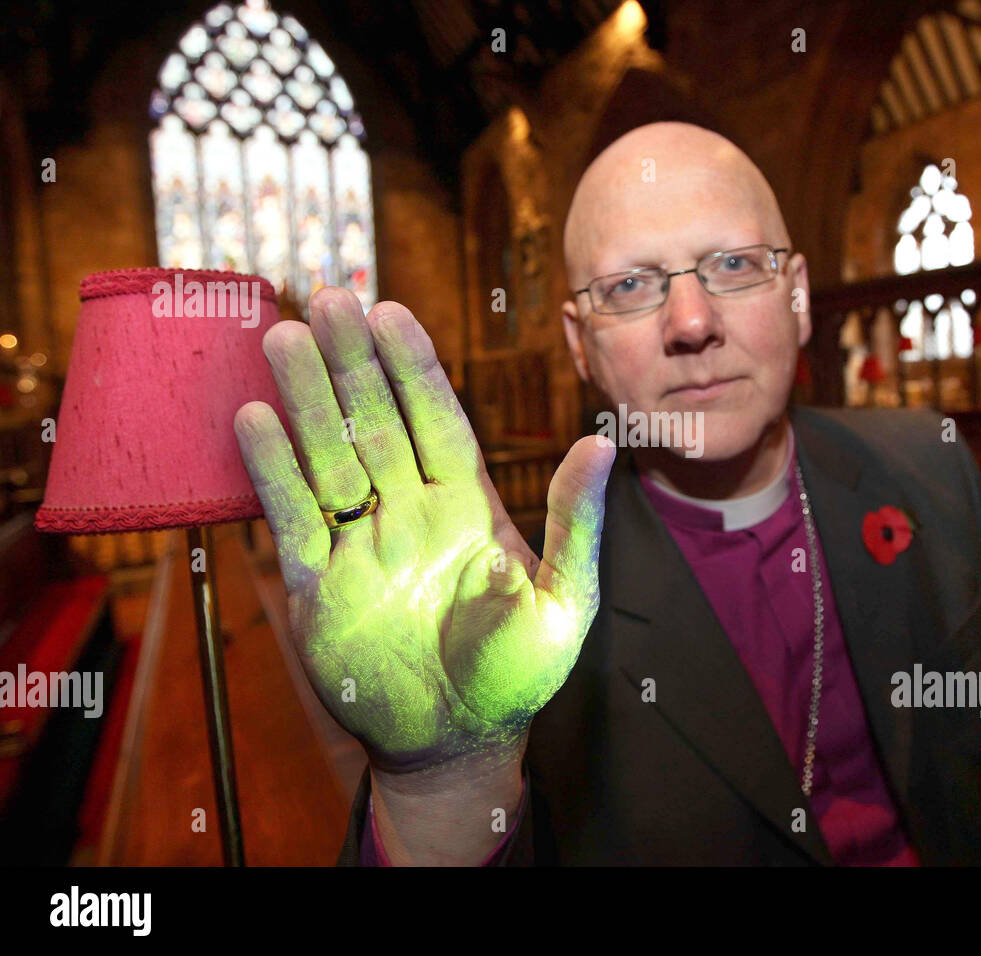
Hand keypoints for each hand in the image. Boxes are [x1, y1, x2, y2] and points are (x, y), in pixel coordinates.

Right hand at [234, 287, 613, 772]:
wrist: (456, 743)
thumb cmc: (518, 674)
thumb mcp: (566, 600)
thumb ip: (576, 523)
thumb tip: (603, 444)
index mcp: (467, 505)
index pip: (437, 420)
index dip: (414, 368)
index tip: (392, 313)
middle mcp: (409, 511)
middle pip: (375, 422)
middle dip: (353, 363)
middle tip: (328, 297)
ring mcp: (359, 542)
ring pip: (327, 456)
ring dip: (306, 399)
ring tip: (283, 337)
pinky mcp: (315, 584)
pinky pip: (290, 518)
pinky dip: (271, 472)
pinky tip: (254, 418)